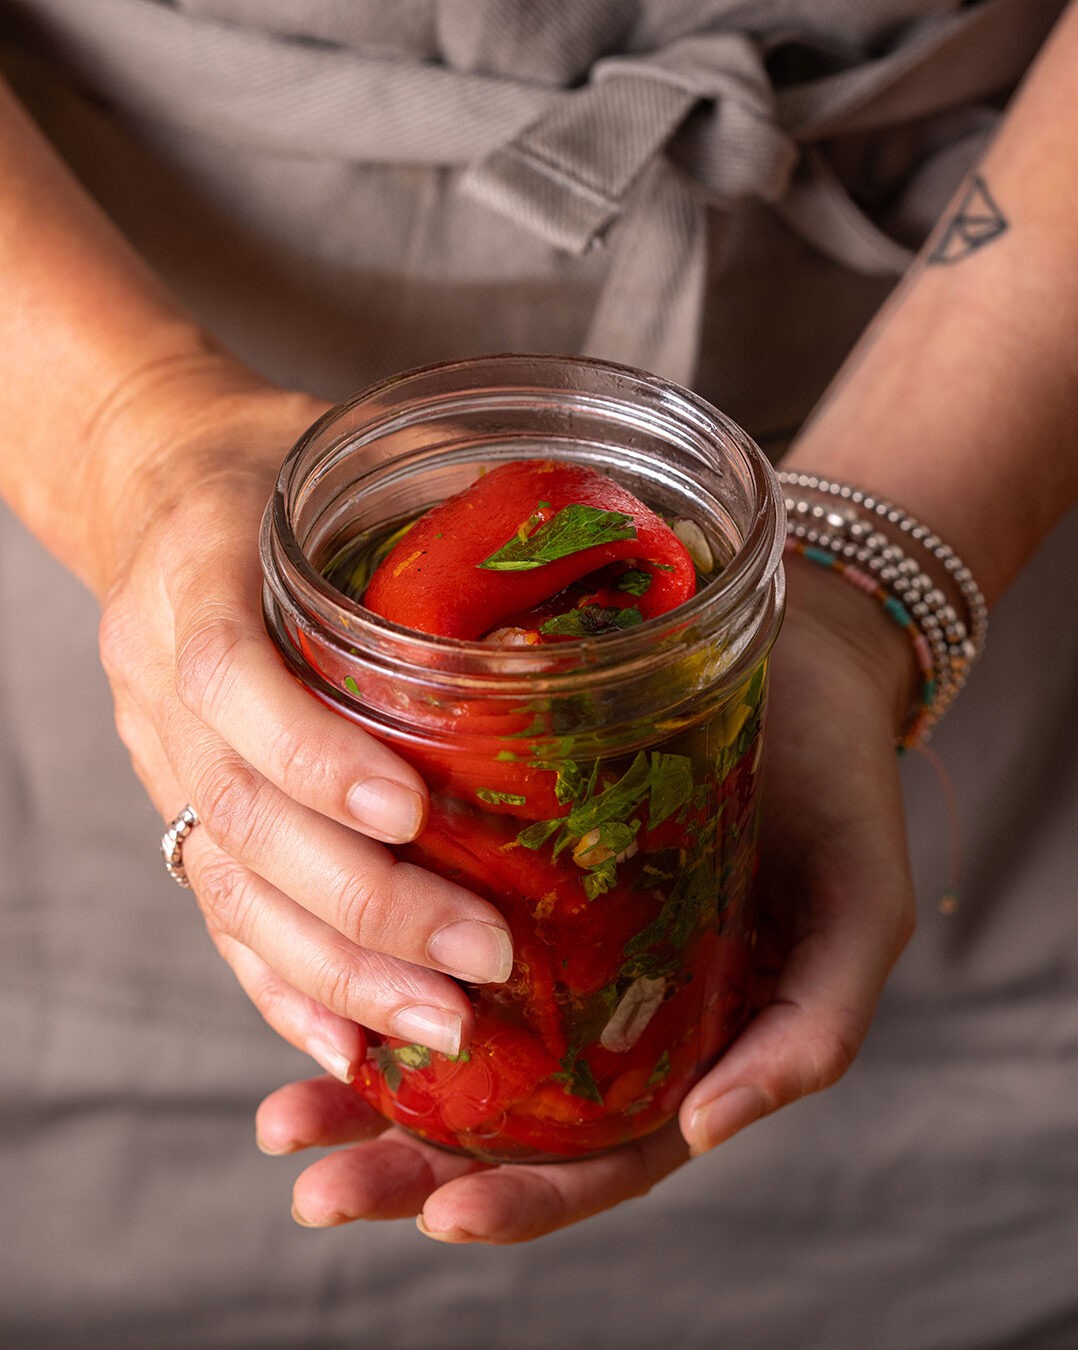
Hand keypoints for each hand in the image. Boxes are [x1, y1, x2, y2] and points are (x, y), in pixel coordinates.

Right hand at [97, 364, 514, 1081]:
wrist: (159, 488)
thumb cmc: (272, 468)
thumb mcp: (343, 452)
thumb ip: (449, 497)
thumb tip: (612, 536)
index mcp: (194, 573)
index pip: (229, 677)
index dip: (312, 753)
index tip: (410, 811)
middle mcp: (156, 684)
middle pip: (237, 817)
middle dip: (361, 900)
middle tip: (479, 957)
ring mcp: (158, 756)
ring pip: (228, 888)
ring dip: (336, 970)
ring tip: (442, 1027)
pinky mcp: (179, 808)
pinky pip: (219, 914)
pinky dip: (284, 986)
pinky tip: (350, 1044)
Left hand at [253, 558, 917, 1240]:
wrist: (801, 657)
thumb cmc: (841, 790)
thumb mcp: (858, 914)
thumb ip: (812, 1029)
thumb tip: (708, 1131)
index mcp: (681, 1043)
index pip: (598, 1156)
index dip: (525, 1197)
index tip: (444, 1212)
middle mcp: (600, 1005)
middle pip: (497, 1118)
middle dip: (404, 1165)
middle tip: (316, 1187)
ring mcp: (546, 932)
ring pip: (442, 1034)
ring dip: (358, 1082)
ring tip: (279, 1123)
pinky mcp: (500, 851)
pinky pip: (422, 918)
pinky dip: (364, 955)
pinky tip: (306, 969)